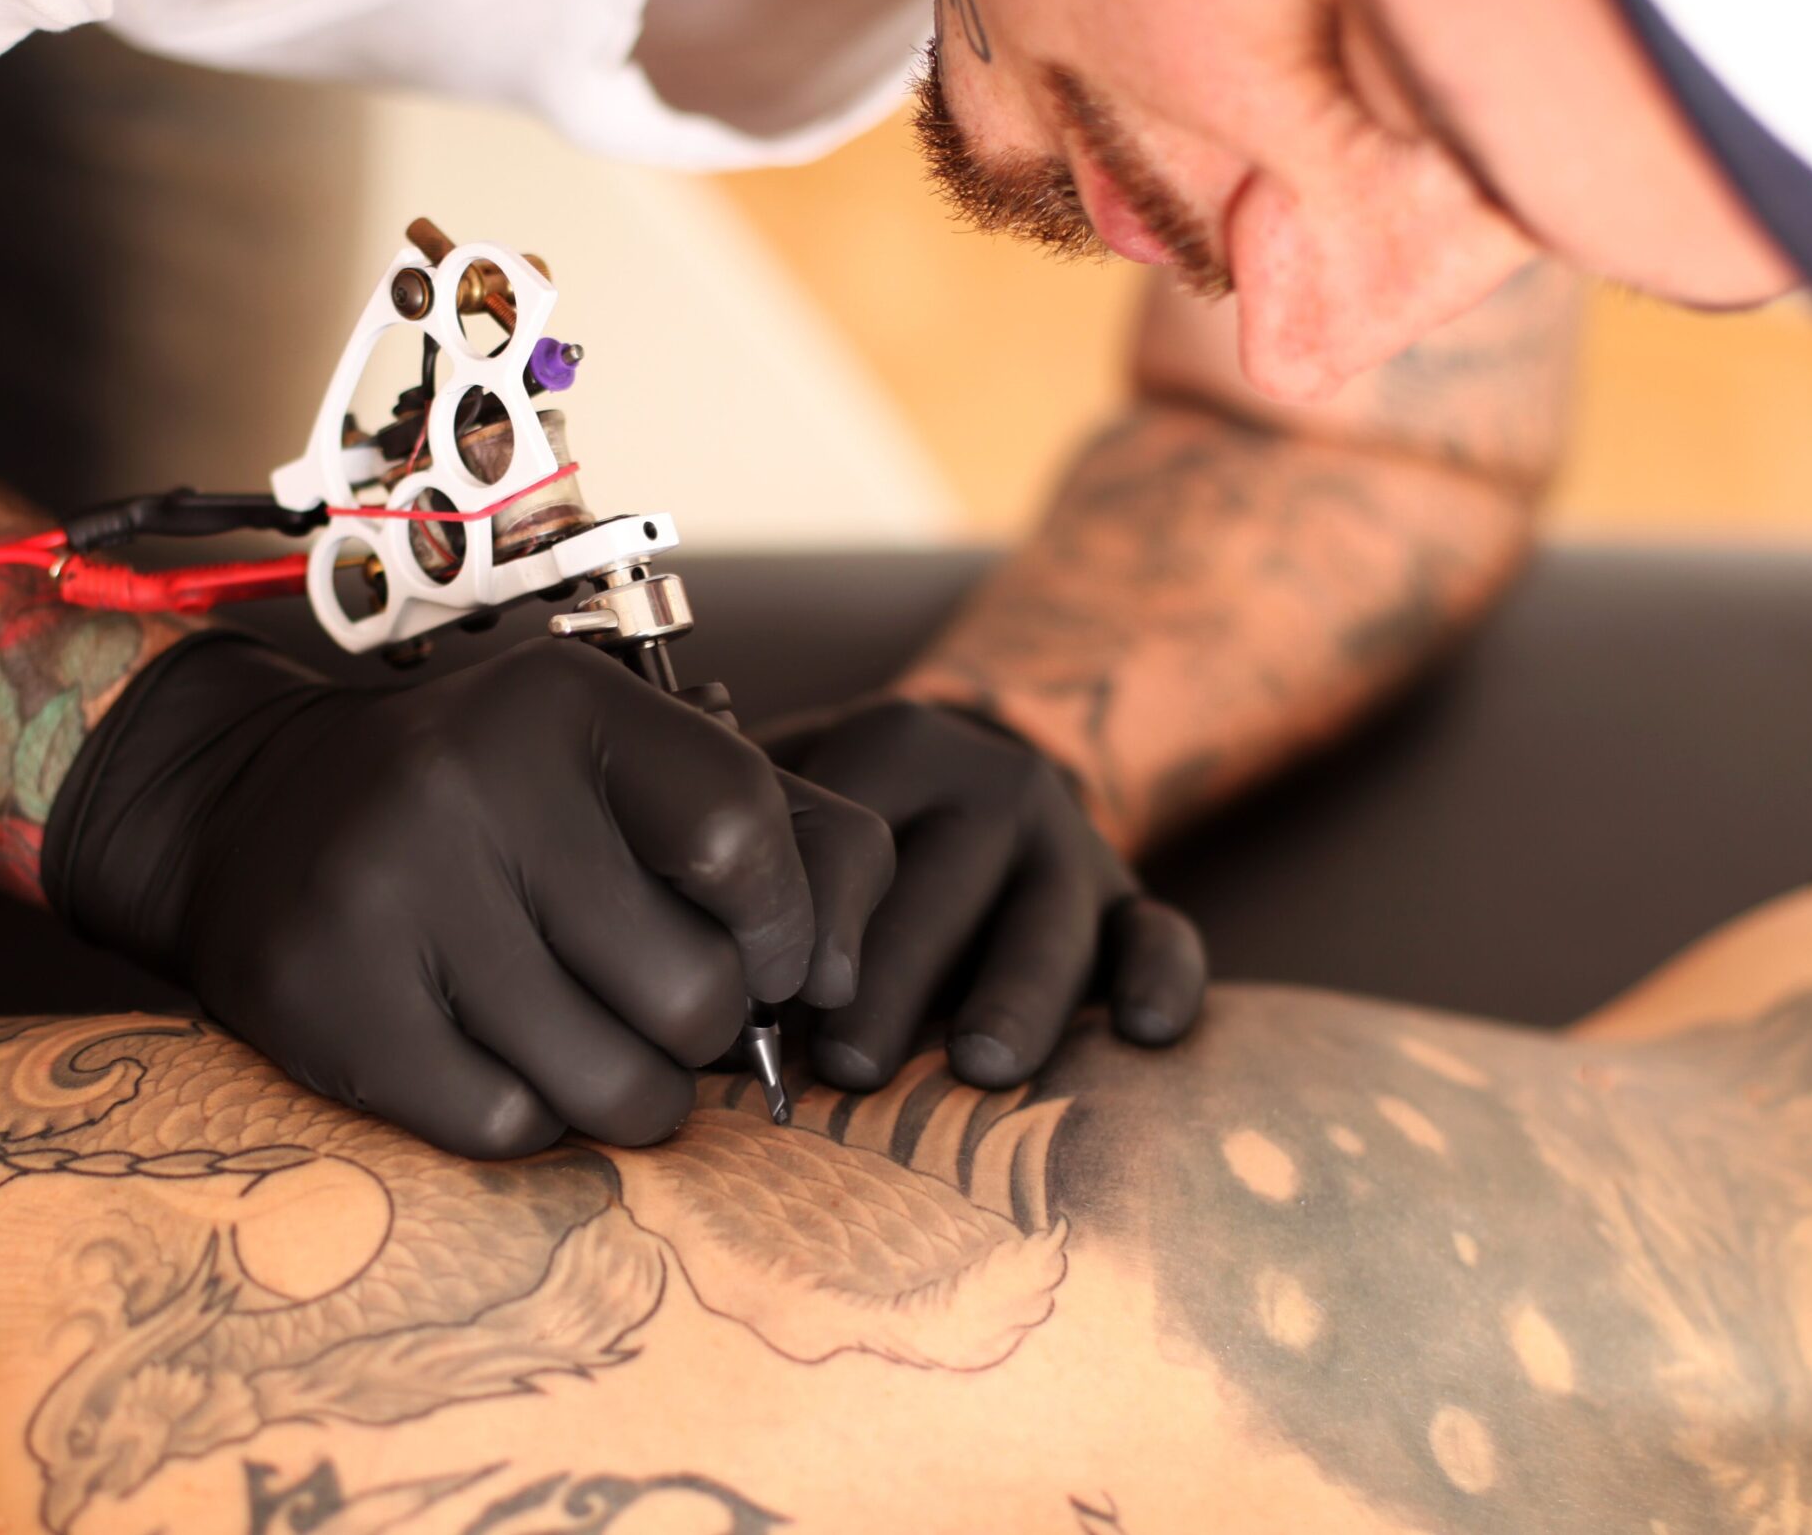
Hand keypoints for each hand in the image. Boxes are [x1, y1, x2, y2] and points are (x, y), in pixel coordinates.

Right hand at [44, 634, 892, 1156]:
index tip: (764, 953)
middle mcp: (470, 781)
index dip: (784, 927)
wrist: (249, 807)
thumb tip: (843, 982)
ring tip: (591, 1038)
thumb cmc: (500, 800)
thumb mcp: (632, 763)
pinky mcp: (327, 1001)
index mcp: (567, 704)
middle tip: (658, 1006)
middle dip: (705, 1030)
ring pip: (611, 1085)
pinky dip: (529, 1116)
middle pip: (692, 993)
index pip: (743, 839)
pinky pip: (508, 1128)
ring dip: (630, 1091)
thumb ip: (789, 834)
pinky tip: (495, 1054)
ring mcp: (388, 893)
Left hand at [760, 698, 1205, 1090]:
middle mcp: (993, 782)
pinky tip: (1145, 1035)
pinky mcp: (1133, 896)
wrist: (969, 776)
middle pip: (945, 888)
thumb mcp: (786, 785)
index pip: (854, 837)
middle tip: (850, 1067)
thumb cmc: (837, 815)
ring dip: (1016, 994)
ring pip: (1052, 922)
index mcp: (894, 744)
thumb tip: (648, 925)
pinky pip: (1164, 935)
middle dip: (894, 981)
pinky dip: (1163, 981)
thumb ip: (730, 832)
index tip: (770, 1004)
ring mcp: (1072, 843)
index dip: (812, 923)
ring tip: (979, 1064)